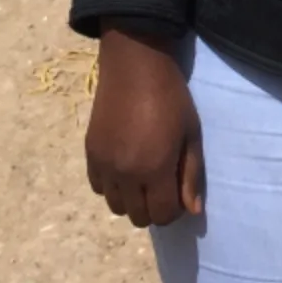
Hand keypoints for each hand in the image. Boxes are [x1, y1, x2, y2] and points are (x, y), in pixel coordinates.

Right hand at [85, 25, 205, 227]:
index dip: (173, 210)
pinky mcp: (89, 153)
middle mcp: (125, 174)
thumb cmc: (171, 97)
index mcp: (155, 169)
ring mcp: (104, 165)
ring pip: (116, 206)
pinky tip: (124, 165)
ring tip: (143, 176)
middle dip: (153, 207)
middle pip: (138, 217)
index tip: (178, 192)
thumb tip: (192, 211)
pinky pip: (98, 187)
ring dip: (131, 199)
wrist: (134, 66)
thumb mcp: (191, 134)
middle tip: (162, 184)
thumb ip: (191, 175)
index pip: (162, 215)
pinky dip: (112, 185)